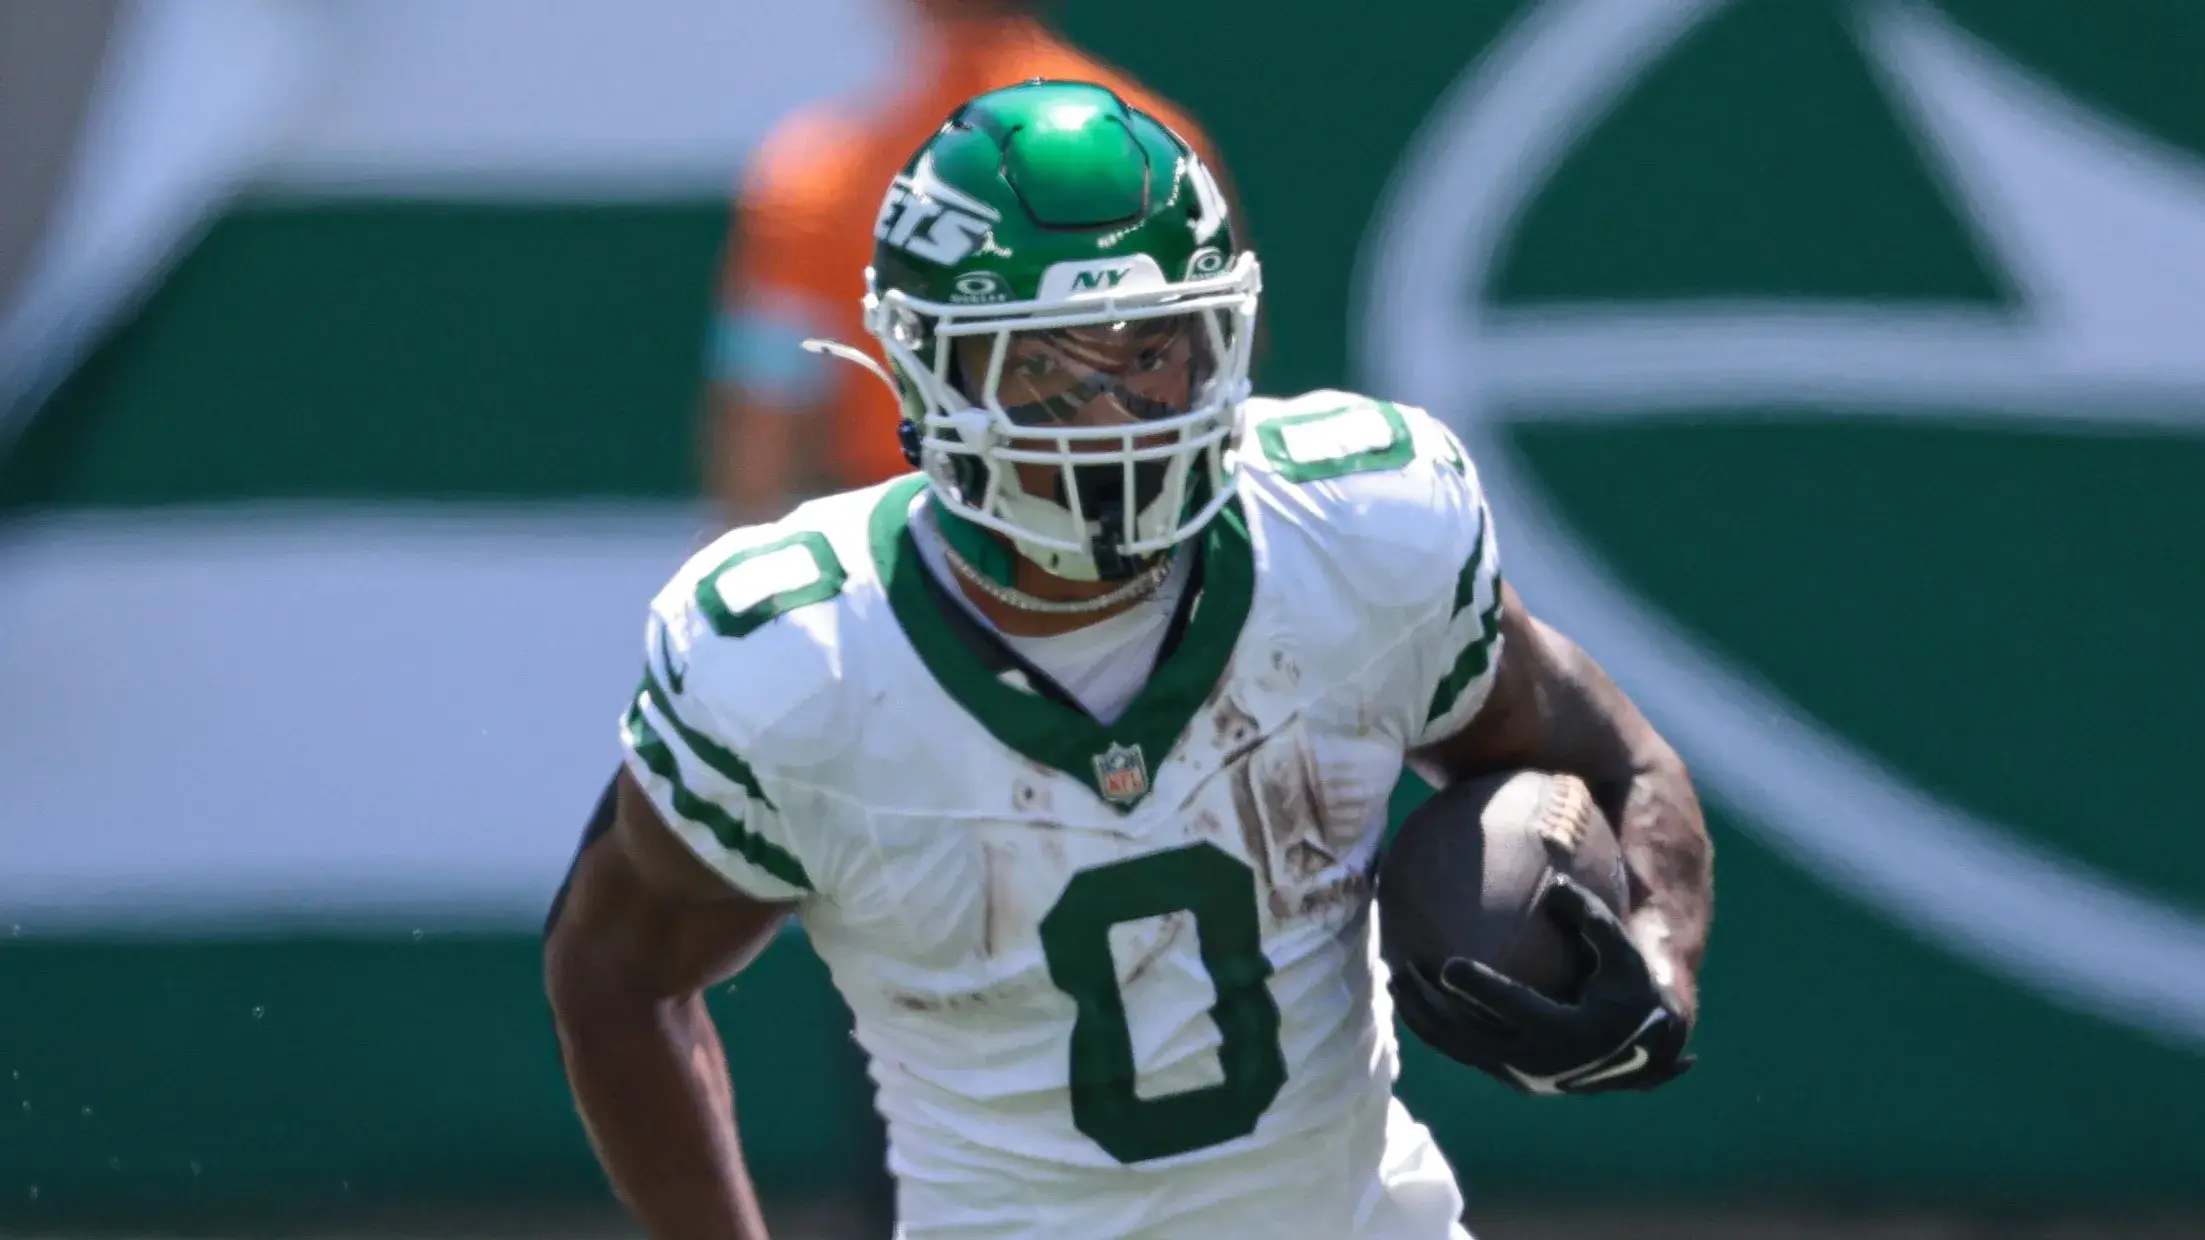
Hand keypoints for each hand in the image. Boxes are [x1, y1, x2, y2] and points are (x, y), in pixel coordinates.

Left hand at [1387, 875, 1695, 1094]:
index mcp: (1566, 1032)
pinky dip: (1435, 1028)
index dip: (1481, 989)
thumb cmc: (1629, 992)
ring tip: (1394, 980)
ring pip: (1458, 1048)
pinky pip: (1463, 1051)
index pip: (1515, 1009)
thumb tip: (1555, 885)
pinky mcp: (1509, 1076)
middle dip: (1430, 1005)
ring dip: (1422, 1018)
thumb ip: (1592, 921)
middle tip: (1401, 968)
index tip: (1447, 965)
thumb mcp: (1623, 956)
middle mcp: (1537, 1061)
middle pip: (1470, 1035)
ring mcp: (1520, 1073)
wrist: (1639, 1054)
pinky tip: (1411, 996)